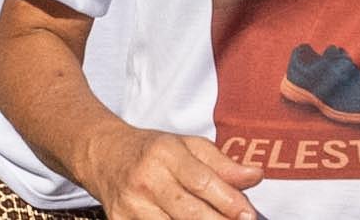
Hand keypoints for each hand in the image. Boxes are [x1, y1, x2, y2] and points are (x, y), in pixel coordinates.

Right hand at [84, 123, 262, 218]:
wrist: (104, 156)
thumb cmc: (152, 151)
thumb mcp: (187, 145)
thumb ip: (222, 163)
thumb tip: (255, 176)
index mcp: (164, 153)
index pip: (201, 181)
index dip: (229, 201)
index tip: (249, 214)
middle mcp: (145, 179)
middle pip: (190, 213)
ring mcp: (131, 205)